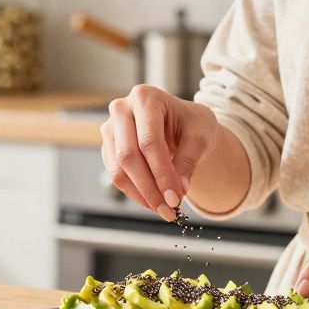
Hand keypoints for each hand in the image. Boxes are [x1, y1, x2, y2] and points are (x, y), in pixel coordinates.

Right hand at [101, 85, 219, 220]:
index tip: (176, 198)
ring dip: (140, 194)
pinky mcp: (108, 146)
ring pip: (118, 169)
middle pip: (128, 155)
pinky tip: (153, 202)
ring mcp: (110, 127)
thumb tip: (178, 191)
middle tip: (168, 210)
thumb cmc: (191, 123)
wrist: (181, 121)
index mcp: (146, 98)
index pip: (149, 141)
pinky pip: (116, 174)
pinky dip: (134, 192)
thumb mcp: (200, 136)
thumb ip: (188, 161)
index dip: (162, 173)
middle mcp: (121, 109)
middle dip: (149, 188)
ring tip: (163, 210)